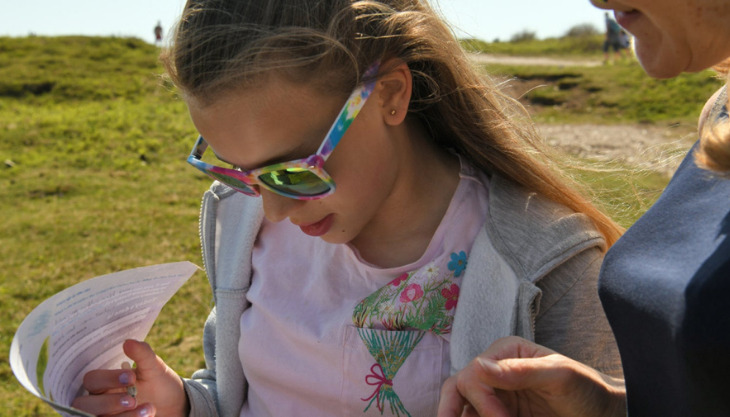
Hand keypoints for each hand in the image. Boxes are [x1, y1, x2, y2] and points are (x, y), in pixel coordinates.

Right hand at [72, 339, 188, 416]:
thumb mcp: (154, 367)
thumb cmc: (158, 383)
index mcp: (104, 382)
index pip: (91, 380)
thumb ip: (142, 354)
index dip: (108, 378)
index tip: (131, 376)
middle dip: (108, 402)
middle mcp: (99, 401)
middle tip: (132, 399)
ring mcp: (105, 415)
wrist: (174, 404)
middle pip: (83, 404)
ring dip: (123, 416)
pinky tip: (148, 415)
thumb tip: (128, 342)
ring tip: (150, 408)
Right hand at [437, 336, 625, 416]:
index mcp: (505, 353)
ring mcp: (496, 397)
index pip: (473, 375)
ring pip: (462, 409)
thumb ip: (520, 371)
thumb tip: (477, 364)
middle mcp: (494, 372)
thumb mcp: (559, 376)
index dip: (481, 400)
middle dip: (453, 410)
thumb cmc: (587, 389)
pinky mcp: (500, 416)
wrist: (605, 414)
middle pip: (457, 389)